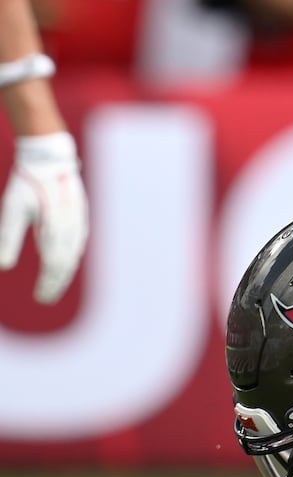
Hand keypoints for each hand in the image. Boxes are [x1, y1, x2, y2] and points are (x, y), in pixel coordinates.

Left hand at [0, 132, 88, 303]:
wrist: (51, 156)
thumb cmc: (28, 182)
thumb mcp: (12, 209)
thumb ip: (8, 239)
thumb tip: (2, 266)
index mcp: (56, 232)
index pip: (53, 268)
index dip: (47, 286)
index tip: (39, 300)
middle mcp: (71, 232)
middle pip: (65, 266)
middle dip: (55, 284)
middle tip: (44, 299)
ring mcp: (79, 225)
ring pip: (73, 257)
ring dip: (63, 274)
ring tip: (53, 285)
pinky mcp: (80, 218)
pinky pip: (78, 246)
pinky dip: (70, 260)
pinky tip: (65, 263)